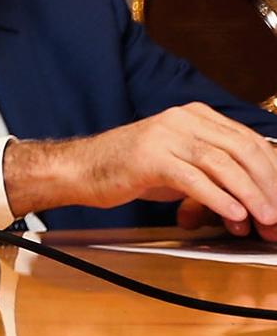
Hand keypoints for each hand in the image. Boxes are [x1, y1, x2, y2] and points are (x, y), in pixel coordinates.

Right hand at [5, 104, 276, 232]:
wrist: (78, 169)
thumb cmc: (128, 168)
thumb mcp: (179, 162)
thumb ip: (215, 171)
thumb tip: (257, 201)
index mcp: (195, 116)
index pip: (250, 141)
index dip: (274, 173)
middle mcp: (183, 119)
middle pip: (243, 150)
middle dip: (269, 186)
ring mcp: (165, 136)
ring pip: (224, 163)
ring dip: (251, 195)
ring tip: (266, 219)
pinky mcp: (150, 158)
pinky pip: (195, 178)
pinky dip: (220, 198)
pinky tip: (234, 215)